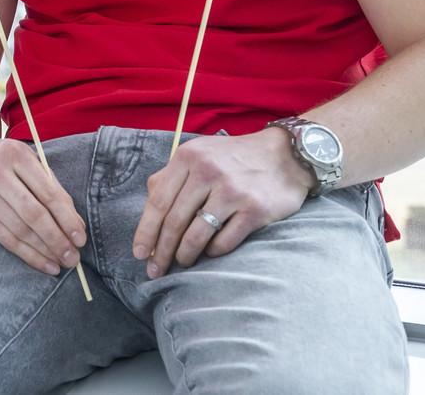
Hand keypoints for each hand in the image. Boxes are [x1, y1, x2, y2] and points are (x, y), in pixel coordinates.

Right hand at [0, 129, 85, 275]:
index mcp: (16, 155)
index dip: (67, 219)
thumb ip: (51, 187)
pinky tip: (44, 263)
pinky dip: (27, 254)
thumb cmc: (2, 158)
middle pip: (34, 214)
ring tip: (62, 263)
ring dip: (44, 250)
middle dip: (57, 239)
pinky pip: (5, 239)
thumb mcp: (26, 160)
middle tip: (73, 257)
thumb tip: (76, 225)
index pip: (48, 193)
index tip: (81, 237)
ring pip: (20, 230)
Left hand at [133, 129, 315, 276]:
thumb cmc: (234, 158)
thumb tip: (149, 205)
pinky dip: (213, 252)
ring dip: (185, 256)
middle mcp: (208, 172)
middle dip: (161, 251)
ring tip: (181, 264)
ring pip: (197, 234)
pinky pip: (224, 241)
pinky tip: (210, 253)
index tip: (138, 253)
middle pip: (174, 221)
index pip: (158, 201)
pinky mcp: (255, 209)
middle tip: (155, 270)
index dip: (145, 230)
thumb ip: (172, 176)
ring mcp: (232, 191)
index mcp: (188, 157)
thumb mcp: (199, 154)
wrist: (286, 155)